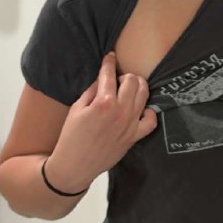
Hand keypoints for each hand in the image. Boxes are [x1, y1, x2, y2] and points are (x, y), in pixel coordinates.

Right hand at [45, 52, 157, 190]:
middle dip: (125, 75)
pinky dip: (148, 112)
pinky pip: (151, 120)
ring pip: (144, 94)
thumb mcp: (76, 109)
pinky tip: (139, 109)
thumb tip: (103, 80)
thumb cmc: (71, 137)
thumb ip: (92, 91)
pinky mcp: (134, 137)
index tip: (110, 56)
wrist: (75, 165)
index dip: (109, 62)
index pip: (109, 74)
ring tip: (128, 89)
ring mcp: (130, 124)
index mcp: (103, 102)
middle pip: (133, 81)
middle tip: (117, 80)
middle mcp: (120, 111)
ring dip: (138, 87)